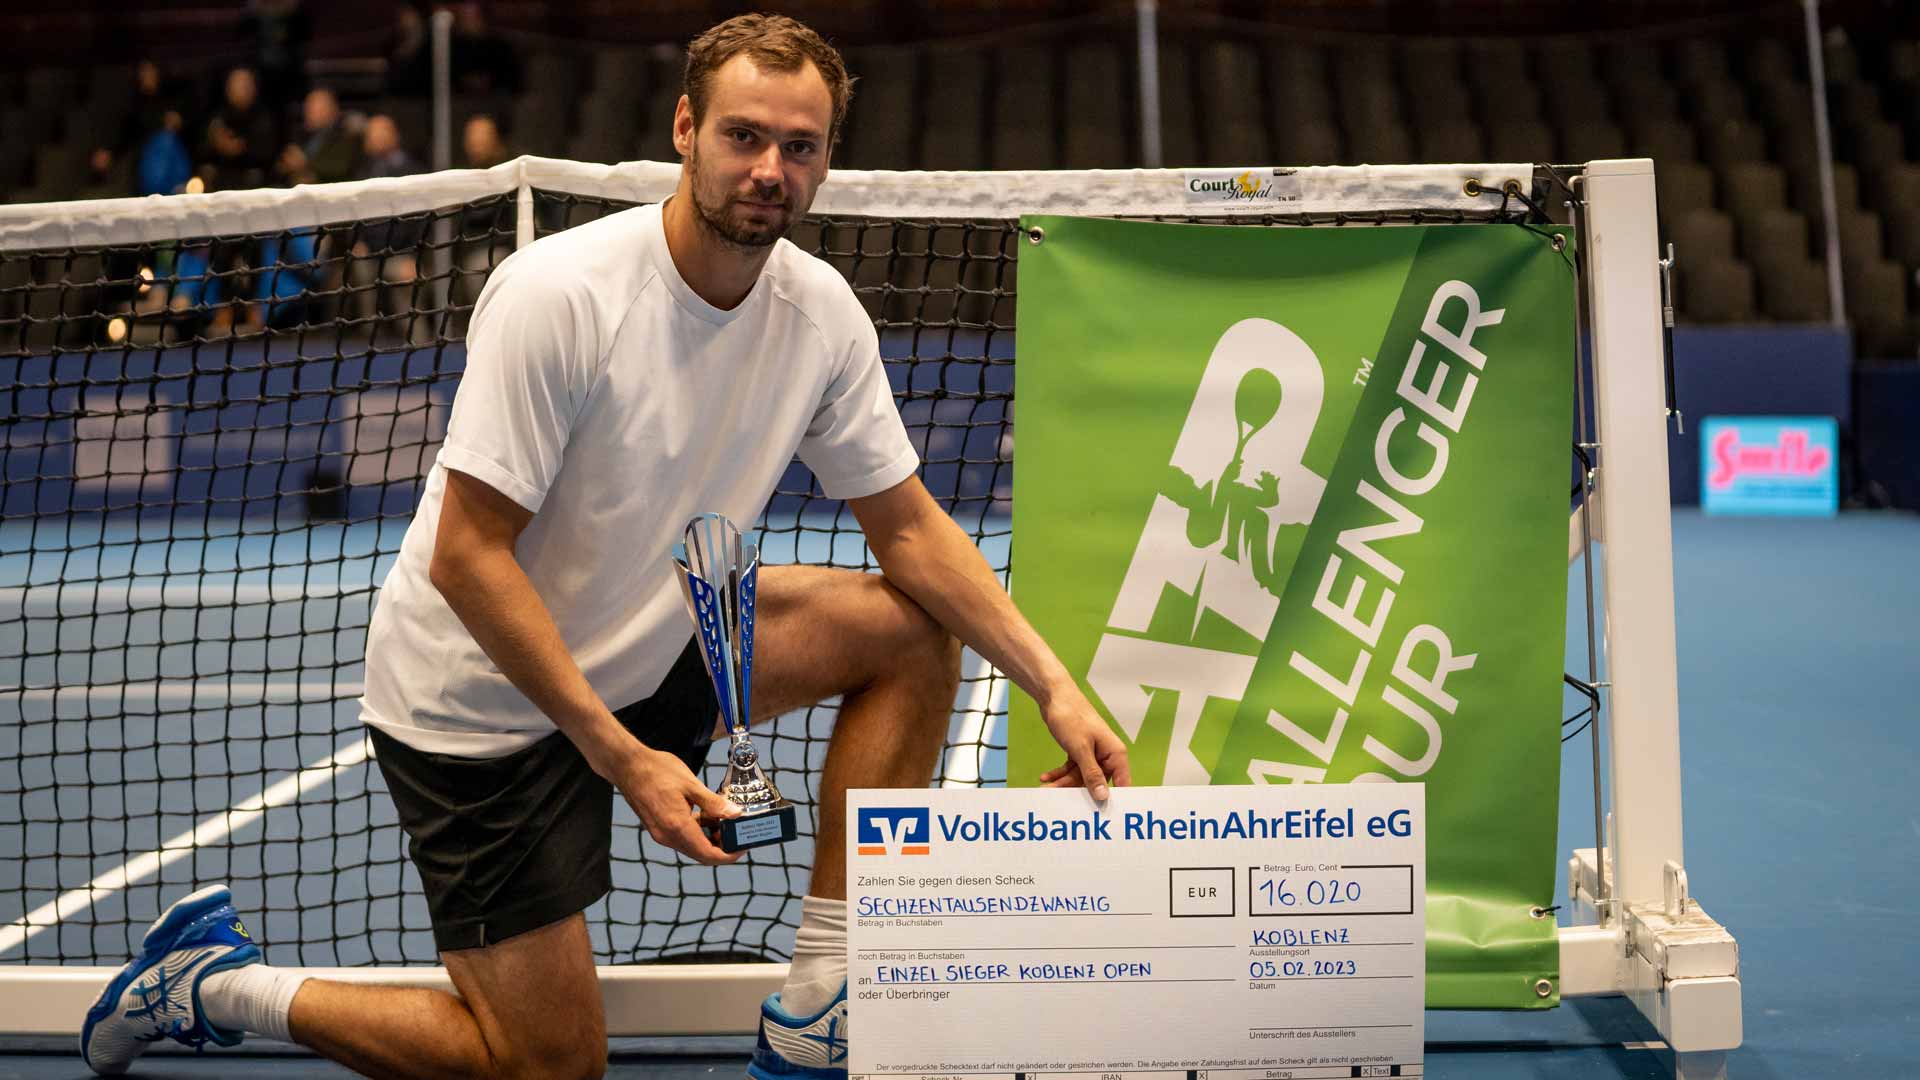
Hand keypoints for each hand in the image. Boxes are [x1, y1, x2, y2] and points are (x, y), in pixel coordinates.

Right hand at [610, 745, 742, 865]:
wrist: (627, 766)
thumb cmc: (656, 771)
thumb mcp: (691, 784)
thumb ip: (714, 803)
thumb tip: (735, 814)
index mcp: (677, 827)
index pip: (708, 854)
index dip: (728, 855)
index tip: (743, 847)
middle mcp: (667, 836)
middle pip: (701, 853)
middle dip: (721, 846)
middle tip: (736, 831)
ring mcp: (661, 833)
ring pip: (692, 845)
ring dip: (709, 837)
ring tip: (723, 818)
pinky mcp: (658, 827)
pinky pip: (682, 837)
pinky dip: (697, 830)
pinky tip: (706, 814)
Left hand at [1035, 687, 1130, 800]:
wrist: (1054, 696)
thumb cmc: (1071, 716)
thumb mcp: (1080, 749)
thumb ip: (1092, 774)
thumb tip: (1103, 796)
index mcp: (1116, 753)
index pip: (1122, 784)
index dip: (1113, 799)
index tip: (1101, 815)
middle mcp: (1107, 755)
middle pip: (1097, 783)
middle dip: (1077, 791)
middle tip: (1059, 800)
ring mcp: (1093, 753)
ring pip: (1081, 777)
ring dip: (1063, 783)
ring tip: (1045, 789)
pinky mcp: (1079, 751)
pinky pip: (1072, 769)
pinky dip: (1059, 773)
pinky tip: (1046, 779)